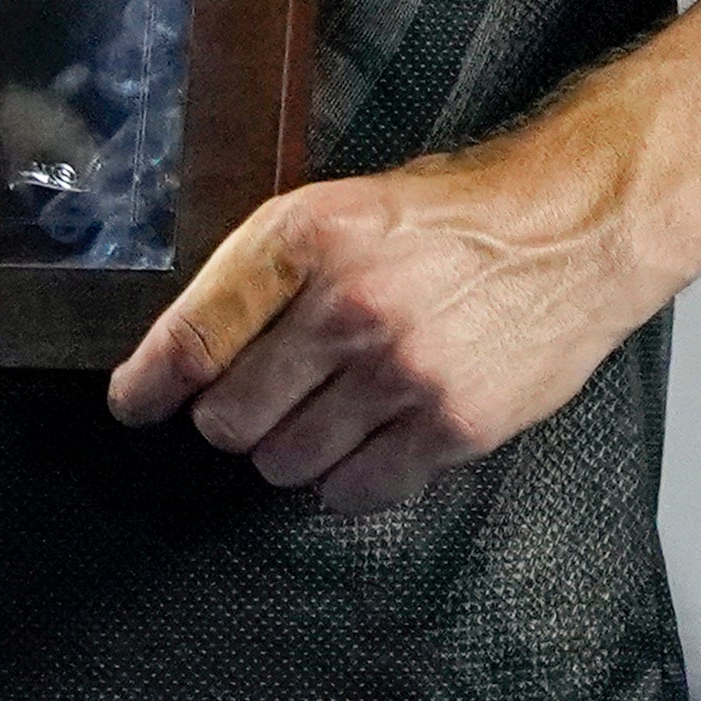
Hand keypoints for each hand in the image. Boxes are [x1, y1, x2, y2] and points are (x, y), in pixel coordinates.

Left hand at [107, 133, 669, 513]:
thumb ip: (261, 273)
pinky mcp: (454, 424)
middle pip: (231, 417)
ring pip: (287, 462)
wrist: (568, 230)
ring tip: (318, 415)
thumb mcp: (332, 210)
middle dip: (227, 419)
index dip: (147, 385)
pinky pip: (360, 490)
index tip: (132, 404)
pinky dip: (346, 480)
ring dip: (287, 451)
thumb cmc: (443, 218)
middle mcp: (346, 309)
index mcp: (301, 242)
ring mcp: (402, 373)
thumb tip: (184, 349)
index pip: (193, 337)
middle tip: (251, 402)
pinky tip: (362, 443)